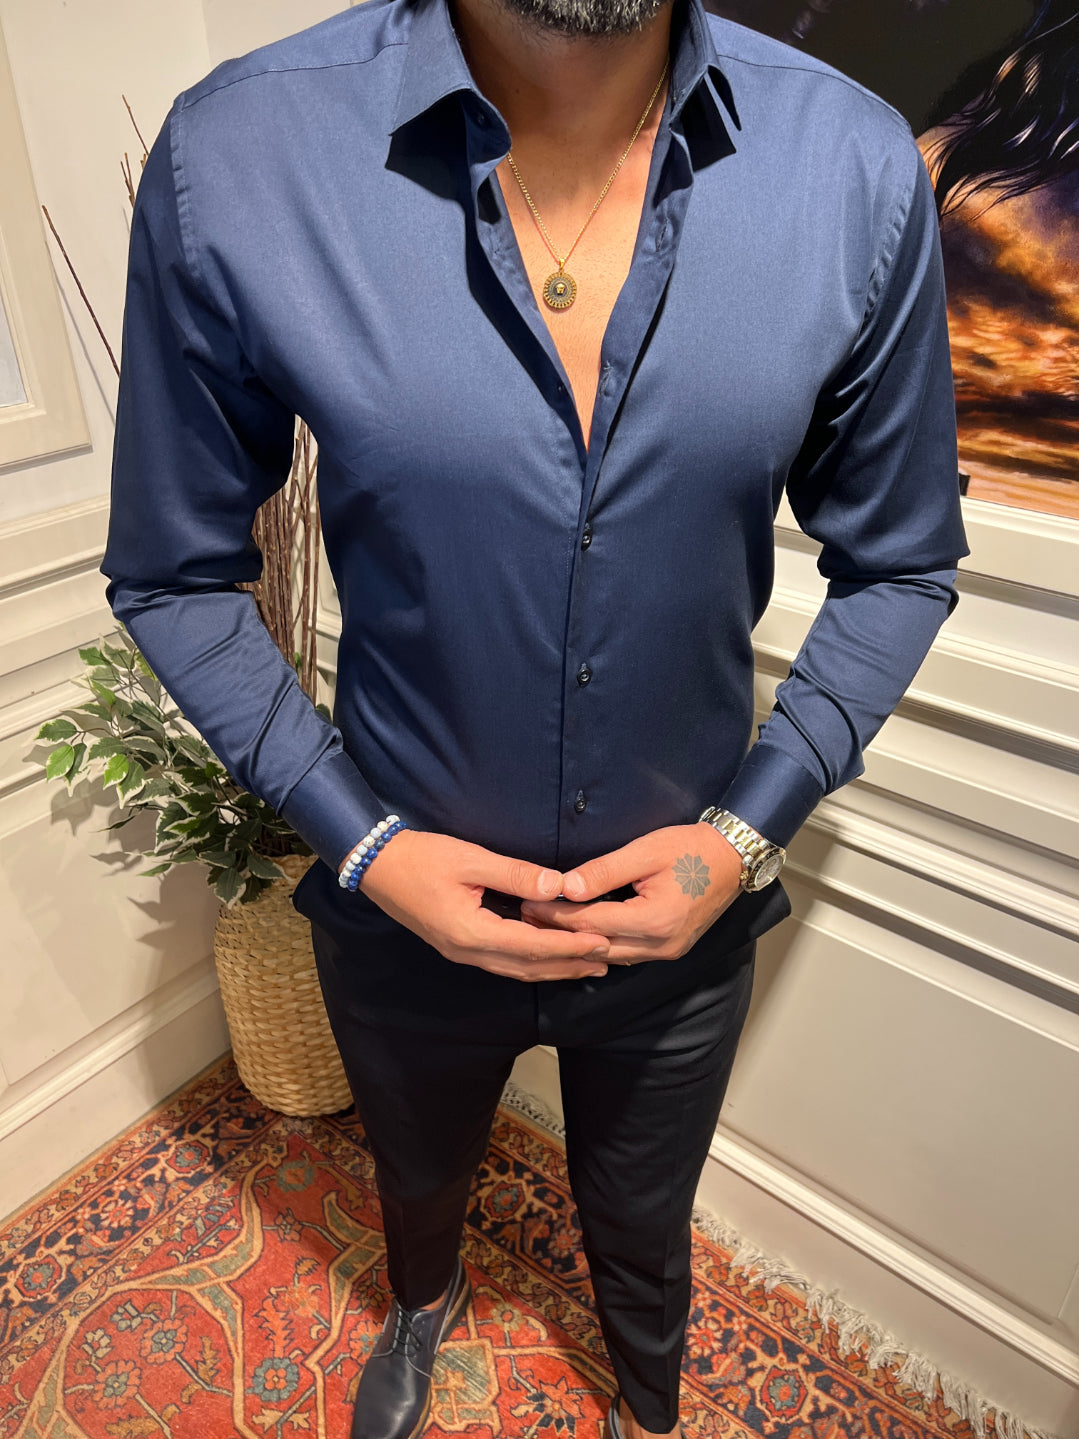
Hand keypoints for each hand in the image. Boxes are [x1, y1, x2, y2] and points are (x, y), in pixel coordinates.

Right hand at [339, 829, 611, 980]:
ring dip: (553, 967)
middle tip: (608, 959)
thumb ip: (516, 874)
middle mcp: (467, 951)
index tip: (602, 941)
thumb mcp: (470, 858)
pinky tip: (548, 954)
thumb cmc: (421, 857)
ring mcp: (461, 952)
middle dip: (569, 964)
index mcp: (471, 932)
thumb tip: (559, 886)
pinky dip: (532, 960)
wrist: (375, 865)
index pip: (532, 946)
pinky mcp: (458, 945)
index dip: (569, 946)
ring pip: (516, 968)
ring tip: (587, 963)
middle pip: (528, 966)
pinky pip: (503, 960)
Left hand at [519, 823, 743, 965]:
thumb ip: (604, 871)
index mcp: (655, 920)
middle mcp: (661, 944)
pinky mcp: (670, 949)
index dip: (556, 914)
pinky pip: (626, 954)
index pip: (591, 922)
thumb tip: (566, 886)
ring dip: (577, 942)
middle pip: (596, 945)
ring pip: (610, 956)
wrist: (733, 858)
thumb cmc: (692, 848)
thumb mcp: (645, 850)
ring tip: (545, 926)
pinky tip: (580, 935)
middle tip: (526, 917)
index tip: (528, 902)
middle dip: (559, 933)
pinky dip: (600, 945)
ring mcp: (667, 951)